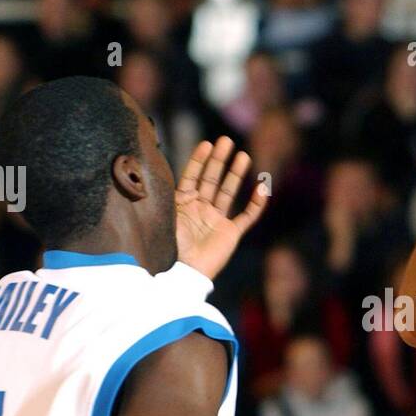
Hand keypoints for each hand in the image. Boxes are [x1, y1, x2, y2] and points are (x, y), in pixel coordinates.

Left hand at [174, 136, 268, 280]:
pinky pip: (247, 216)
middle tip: (226, 140)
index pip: (192, 176)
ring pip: (229, 192)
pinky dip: (256, 203)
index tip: (207, 144)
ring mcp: (217, 220)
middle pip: (212, 179)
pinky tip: (262, 187)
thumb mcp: (165, 218)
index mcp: (184, 204)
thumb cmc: (171, 248)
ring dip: (236, 174)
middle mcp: (201, 209)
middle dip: (219, 160)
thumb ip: (166, 197)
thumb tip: (153, 171)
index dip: (199, 160)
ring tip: (243, 155)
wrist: (184, 274)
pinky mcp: (231, 233)